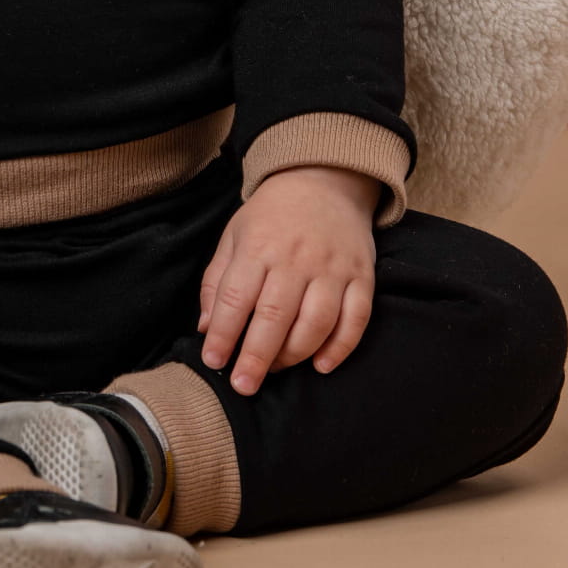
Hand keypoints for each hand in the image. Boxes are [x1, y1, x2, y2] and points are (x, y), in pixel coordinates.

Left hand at [197, 165, 378, 393]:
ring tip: (276, 370)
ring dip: (294, 355)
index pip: (237, 297)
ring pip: (316, 322)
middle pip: (275, 316)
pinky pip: (356, 318)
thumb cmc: (271, 216)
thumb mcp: (234, 236)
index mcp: (258, 246)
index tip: (213, 361)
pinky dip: (341, 347)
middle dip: (256, 357)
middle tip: (243, 385)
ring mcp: (332, 267)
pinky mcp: (361, 275)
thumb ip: (217, 282)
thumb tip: (206, 329)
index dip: (224, 334)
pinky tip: (321, 366)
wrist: (324, 181)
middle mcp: (296, 257)